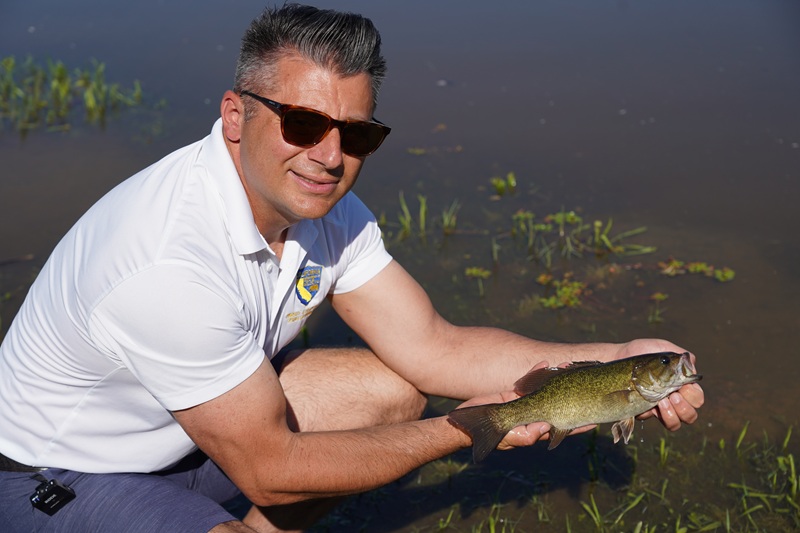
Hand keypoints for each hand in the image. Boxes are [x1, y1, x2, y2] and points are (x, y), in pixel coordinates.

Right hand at [454, 361, 596, 451]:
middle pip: (561, 403)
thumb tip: (546, 428)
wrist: (470, 424)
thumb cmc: (489, 436)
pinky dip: (537, 372)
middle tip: (585, 378)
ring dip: (558, 377)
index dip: (581, 421)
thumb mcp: (510, 439)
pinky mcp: (516, 393)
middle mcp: (537, 414)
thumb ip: (527, 435)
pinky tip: (544, 362)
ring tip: (567, 364)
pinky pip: (530, 381)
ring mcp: (528, 403)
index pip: (566, 425)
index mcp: (539, 428)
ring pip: (548, 389)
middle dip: (573, 392)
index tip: (596, 415)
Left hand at [613, 338, 703, 430]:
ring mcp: (657, 406)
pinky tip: (644, 401)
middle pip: (690, 416)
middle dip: (684, 408)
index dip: (693, 395)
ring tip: (661, 402)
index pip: (697, 399)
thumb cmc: (643, 352)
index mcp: (681, 385)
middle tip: (671, 395)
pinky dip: (648, 412)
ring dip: (671, 415)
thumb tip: (691, 366)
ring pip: (674, 424)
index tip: (681, 386)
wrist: (619, 356)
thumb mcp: (664, 349)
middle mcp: (672, 399)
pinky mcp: (641, 409)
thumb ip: (681, 356)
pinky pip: (648, 419)